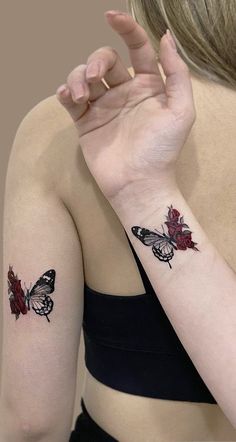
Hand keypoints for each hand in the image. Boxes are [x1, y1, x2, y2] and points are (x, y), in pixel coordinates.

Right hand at [56, 10, 195, 202]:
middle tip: (95, 75)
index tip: (111, 16)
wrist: (138, 184)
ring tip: (80, 96)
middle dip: (96, 60)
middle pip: (105, 60)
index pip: (137, 49)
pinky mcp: (86, 122)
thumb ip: (177, 73)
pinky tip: (68, 97)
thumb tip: (166, 37)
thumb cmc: (162, 150)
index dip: (126, 29)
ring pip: (84, 77)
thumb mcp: (180, 111)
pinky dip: (65, 93)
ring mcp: (104, 107)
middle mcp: (124, 93)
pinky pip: (70, 101)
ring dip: (78, 77)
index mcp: (148, 86)